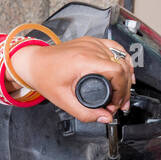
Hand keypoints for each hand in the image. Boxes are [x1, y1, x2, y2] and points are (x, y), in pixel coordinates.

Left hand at [11, 37, 135, 123]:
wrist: (33, 62)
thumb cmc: (44, 77)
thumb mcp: (62, 100)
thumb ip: (84, 113)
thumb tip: (105, 118)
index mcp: (83, 60)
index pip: (117, 72)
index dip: (122, 90)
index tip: (116, 103)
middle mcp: (90, 49)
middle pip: (122, 66)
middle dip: (125, 88)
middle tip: (119, 103)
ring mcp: (92, 43)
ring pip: (122, 57)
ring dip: (127, 75)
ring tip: (122, 92)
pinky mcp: (92, 41)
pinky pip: (116, 48)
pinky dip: (124, 60)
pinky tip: (126, 71)